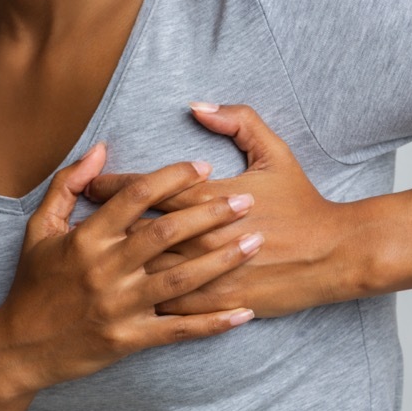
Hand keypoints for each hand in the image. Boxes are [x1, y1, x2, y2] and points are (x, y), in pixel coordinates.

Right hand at [0, 140, 259, 397]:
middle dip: (210, 214)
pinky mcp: (128, 339)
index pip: (136, 196)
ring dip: (221, 260)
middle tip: (246, 200)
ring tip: (254, 243)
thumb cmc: (32, 284)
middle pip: (167, 233)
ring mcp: (119, 306)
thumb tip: (101, 149)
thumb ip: (68, 184)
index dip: (173, 178)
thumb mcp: (40, 229)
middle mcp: (104, 269)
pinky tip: (244, 312)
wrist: (19, 347)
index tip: (204, 168)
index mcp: (86, 238)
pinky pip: (178, 330)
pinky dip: (213, 323)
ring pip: (180, 279)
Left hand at [83, 104, 364, 318]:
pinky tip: (123, 297)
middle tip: (77, 224)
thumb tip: (198, 106)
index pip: (144, 189)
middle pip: (134, 231)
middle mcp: (199, 236)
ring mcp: (205, 272)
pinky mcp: (215, 301)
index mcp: (206, 197)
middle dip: (101, 226)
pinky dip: (144, 300)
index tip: (90, 184)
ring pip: (144, 271)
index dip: (110, 186)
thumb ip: (237, 122)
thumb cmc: (302, 203)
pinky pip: (168, 304)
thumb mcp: (274, 153)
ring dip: (116, 267)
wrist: (334, 254)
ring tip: (90, 263)